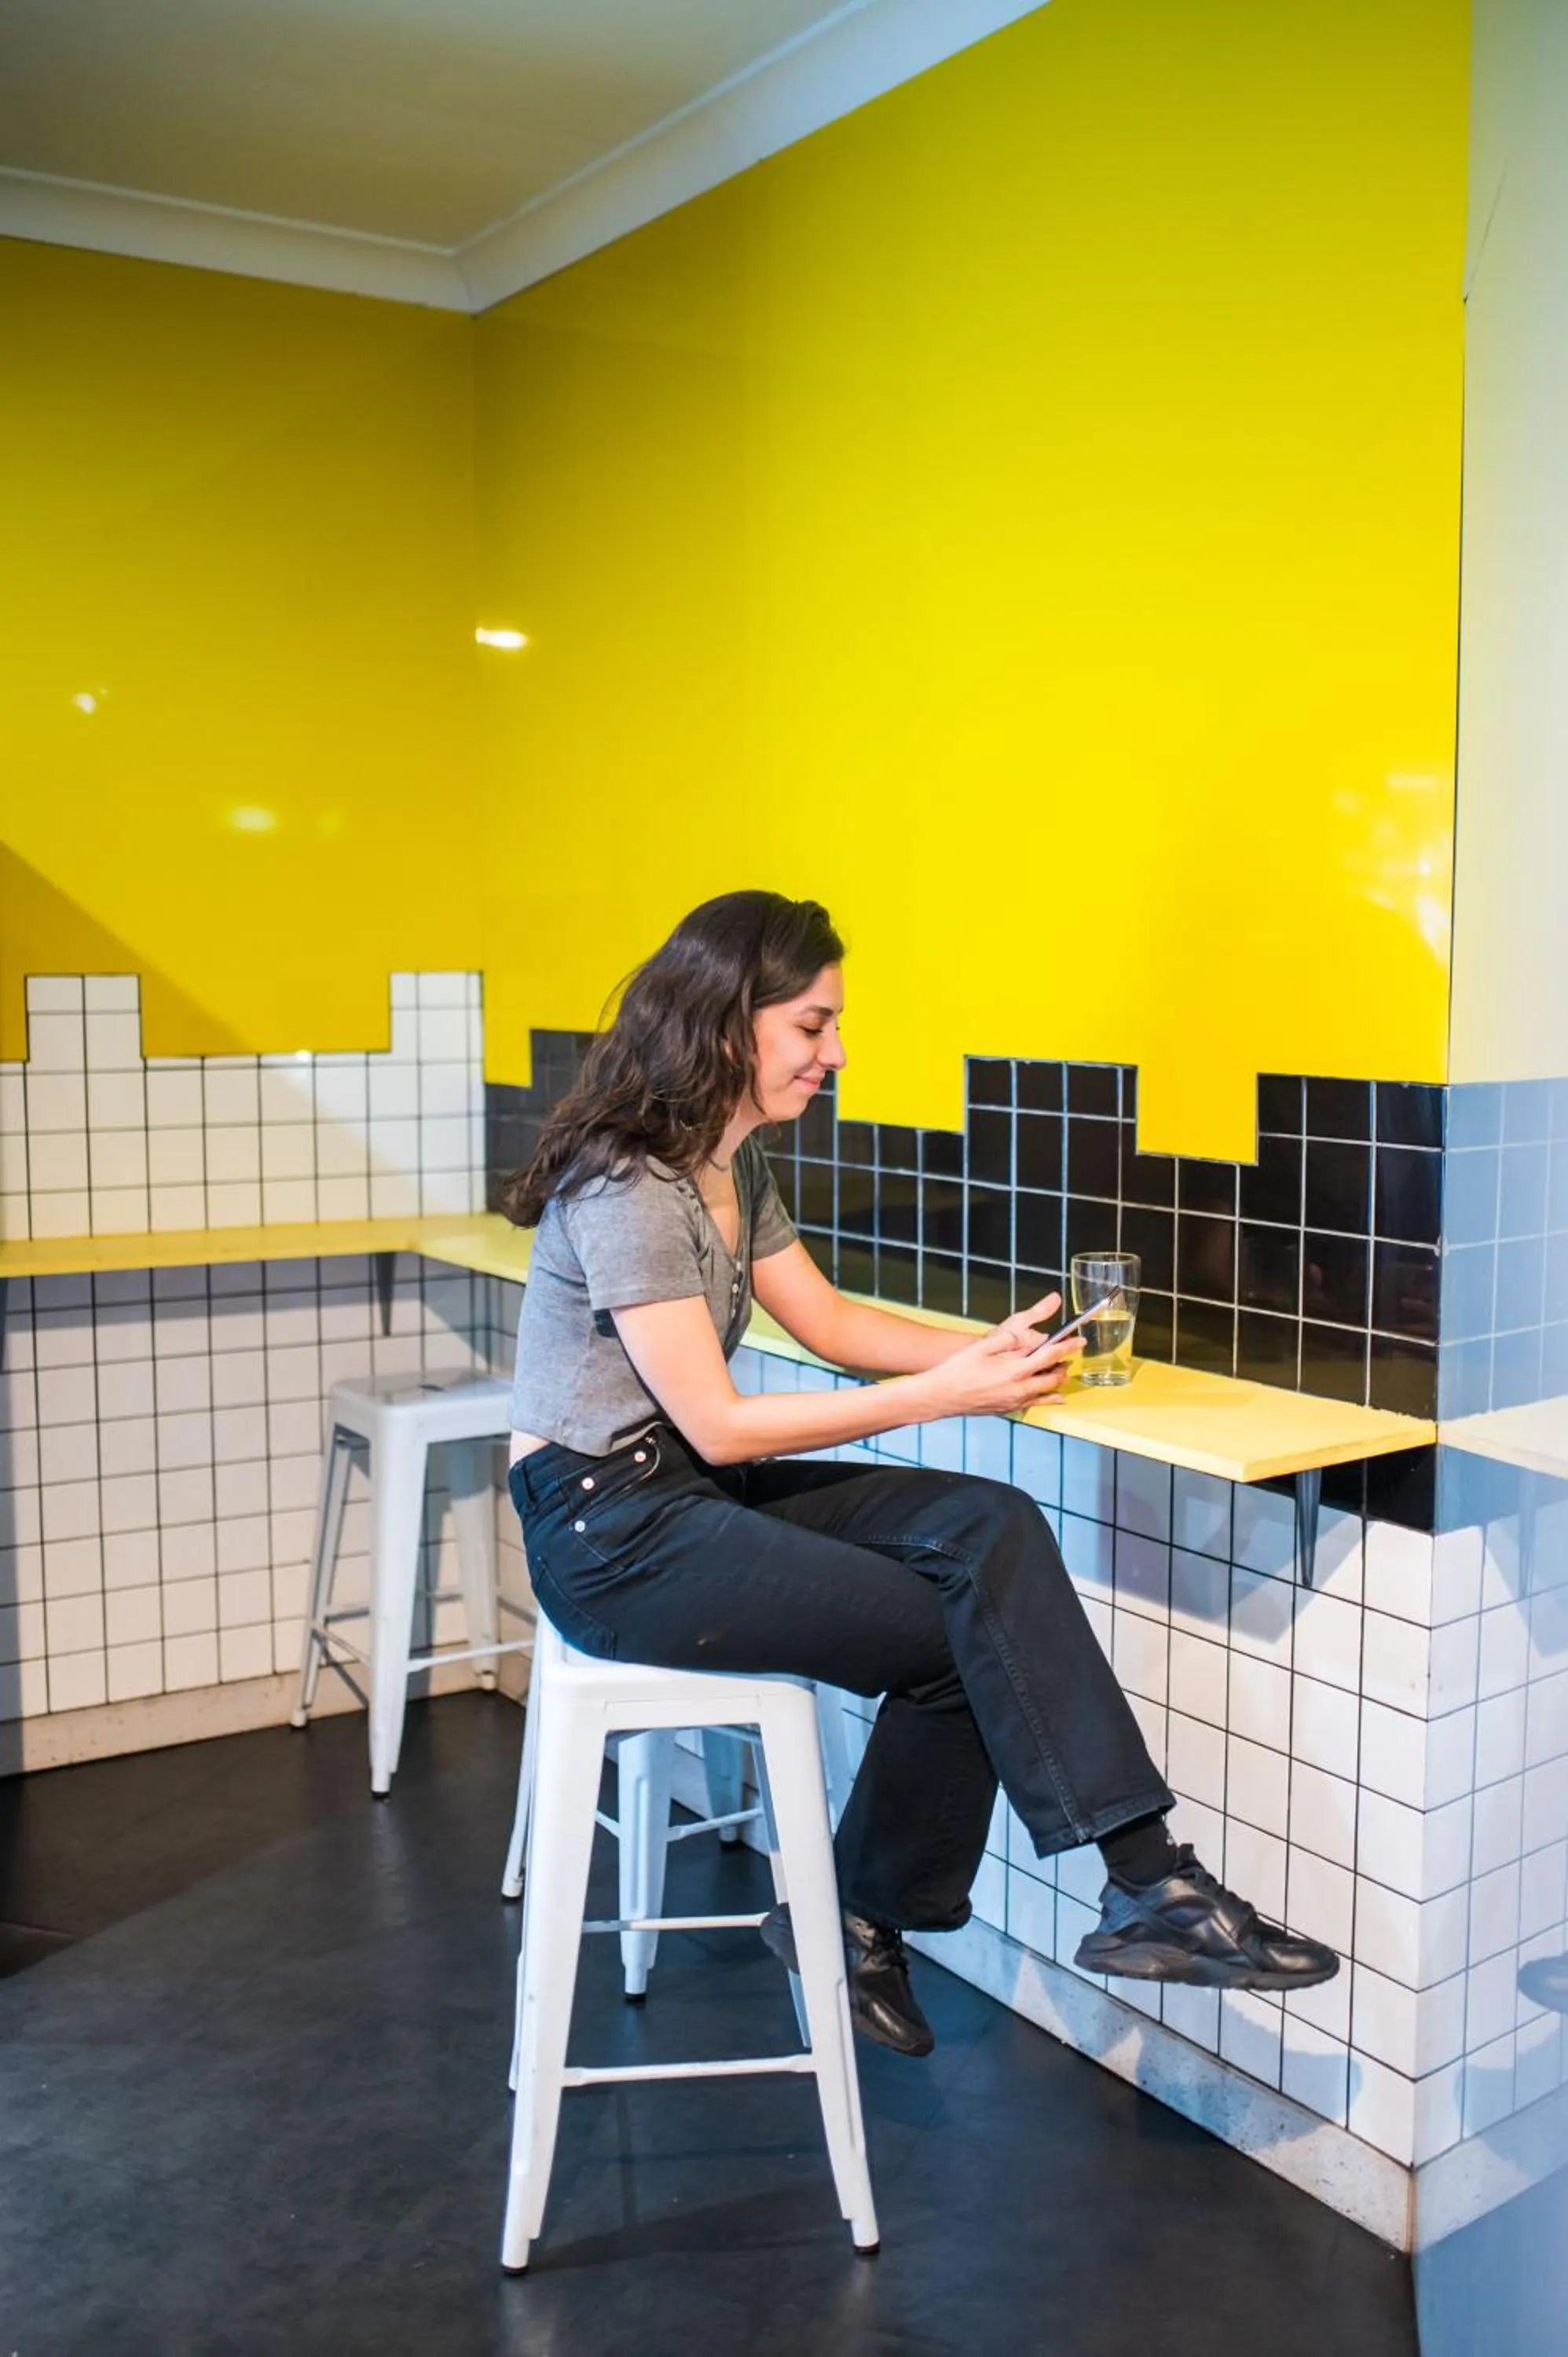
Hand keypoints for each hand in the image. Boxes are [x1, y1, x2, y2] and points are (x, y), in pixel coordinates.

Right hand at [913, 1301, 1082, 1422]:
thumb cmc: (958, 1370)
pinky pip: (1035, 1403)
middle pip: (1053, 1377)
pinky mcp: (1008, 1409)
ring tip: (1060, 1371)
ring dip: (1056, 1381)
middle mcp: (1019, 1388)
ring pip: (1047, 1393)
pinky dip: (1047, 1397)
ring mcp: (1014, 1401)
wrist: (941, 1396)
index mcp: (1014, 1370)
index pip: (1050, 1356)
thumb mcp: (983, 1347)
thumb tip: (1026, 1338)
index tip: (1079, 1340)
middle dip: (1064, 1365)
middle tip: (1068, 1355)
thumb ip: (1008, 1341)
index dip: (1067, 1347)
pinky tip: (1052, 1395)